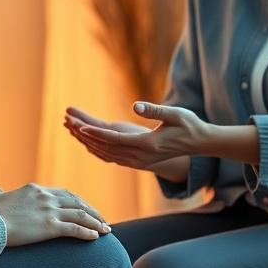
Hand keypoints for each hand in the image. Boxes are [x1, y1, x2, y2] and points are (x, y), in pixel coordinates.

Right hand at [0, 183, 111, 245]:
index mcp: (35, 189)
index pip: (64, 193)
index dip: (78, 202)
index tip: (86, 208)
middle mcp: (45, 197)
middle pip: (76, 202)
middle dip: (92, 211)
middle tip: (102, 219)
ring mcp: (49, 211)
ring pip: (80, 215)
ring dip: (96, 222)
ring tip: (106, 230)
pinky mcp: (50, 227)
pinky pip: (75, 229)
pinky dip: (88, 232)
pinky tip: (96, 238)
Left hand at [68, 102, 212, 171]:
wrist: (200, 144)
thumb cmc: (189, 125)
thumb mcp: (175, 114)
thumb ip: (155, 110)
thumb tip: (135, 105)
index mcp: (148, 145)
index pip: (115, 140)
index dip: (96, 134)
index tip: (80, 127)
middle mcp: (140, 157)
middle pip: (106, 147)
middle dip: (86, 136)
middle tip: (68, 123)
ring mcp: (139, 162)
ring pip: (107, 154)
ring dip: (88, 142)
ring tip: (72, 130)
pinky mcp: (139, 162)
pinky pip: (113, 157)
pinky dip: (98, 150)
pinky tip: (88, 143)